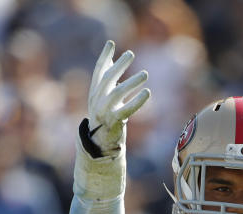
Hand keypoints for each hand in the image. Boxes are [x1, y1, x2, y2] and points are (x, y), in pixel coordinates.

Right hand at [87, 40, 150, 155]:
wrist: (99, 141)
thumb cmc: (104, 114)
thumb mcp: (102, 95)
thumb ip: (106, 78)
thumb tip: (110, 58)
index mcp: (95, 91)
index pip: (98, 71)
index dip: (104, 57)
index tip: (111, 43)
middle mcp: (98, 99)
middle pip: (107, 79)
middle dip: (119, 65)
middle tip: (131, 54)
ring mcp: (105, 110)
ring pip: (117, 93)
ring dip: (132, 82)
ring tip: (145, 74)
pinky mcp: (115, 121)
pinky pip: (127, 109)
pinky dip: (138, 101)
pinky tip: (147, 92)